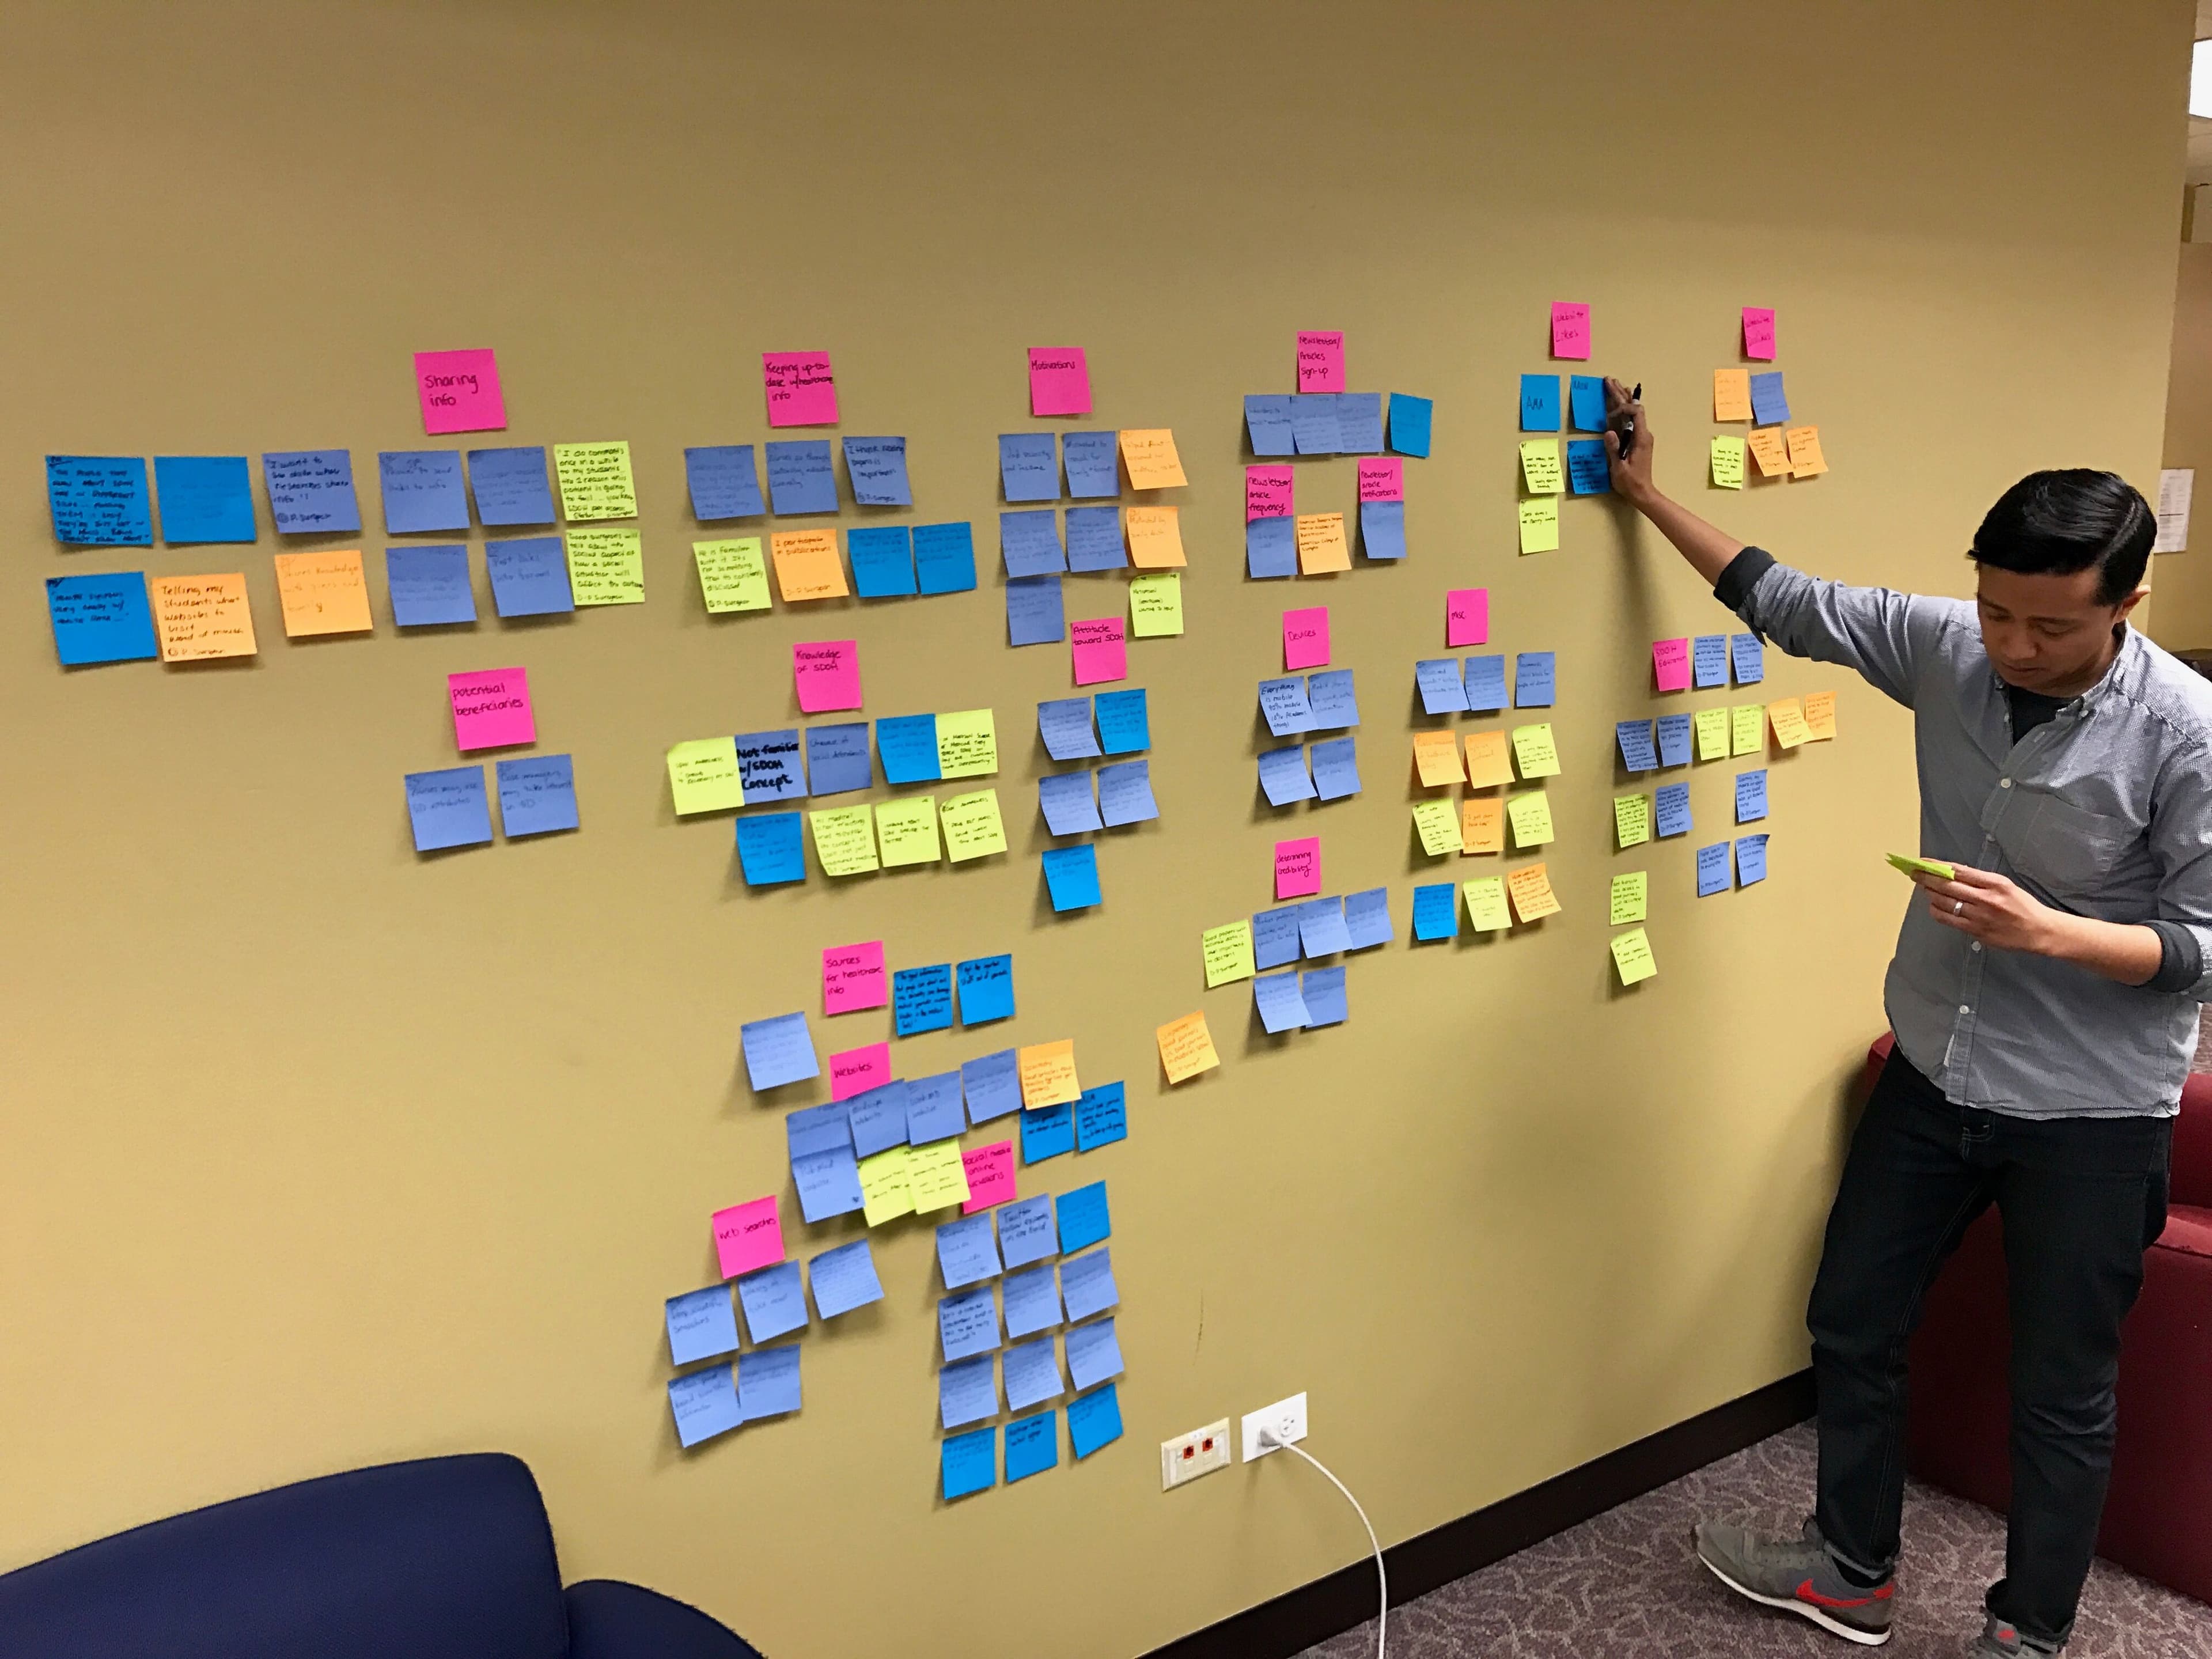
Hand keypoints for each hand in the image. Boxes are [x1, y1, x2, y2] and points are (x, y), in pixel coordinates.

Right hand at [1603, 377, 1653, 501]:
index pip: (1635, 412)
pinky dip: (1625, 409)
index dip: (1623, 408)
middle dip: (1621, 394)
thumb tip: (1608, 431)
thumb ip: (1613, 449)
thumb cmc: (1630, 482)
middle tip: (1609, 380)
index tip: (1610, 415)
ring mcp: (1641, 436)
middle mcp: (1643, 433)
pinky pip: (1632, 420)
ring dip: (1623, 398)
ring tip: (1616, 384)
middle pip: (1634, 408)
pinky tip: (1623, 402)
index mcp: (1641, 438)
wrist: (1642, 492)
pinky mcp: (1637, 440)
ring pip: (1633, 412)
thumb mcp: (1619, 467)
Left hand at [1913, 863, 2060, 954]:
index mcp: (1995, 883)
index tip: (1923, 862)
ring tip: (1924, 887)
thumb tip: (1950, 874)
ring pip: (1944, 903)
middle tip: (1914, 873)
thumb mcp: (2005, 885)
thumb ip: (1979, 880)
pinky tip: (1933, 905)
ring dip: (1930, 894)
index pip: (1959, 871)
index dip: (1937, 866)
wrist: (2039, 931)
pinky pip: (1948, 919)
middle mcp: (1986, 899)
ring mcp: (1979, 917)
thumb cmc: (2022, 905)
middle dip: (1926, 878)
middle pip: (1947, 886)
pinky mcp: (1975, 931)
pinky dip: (1936, 910)